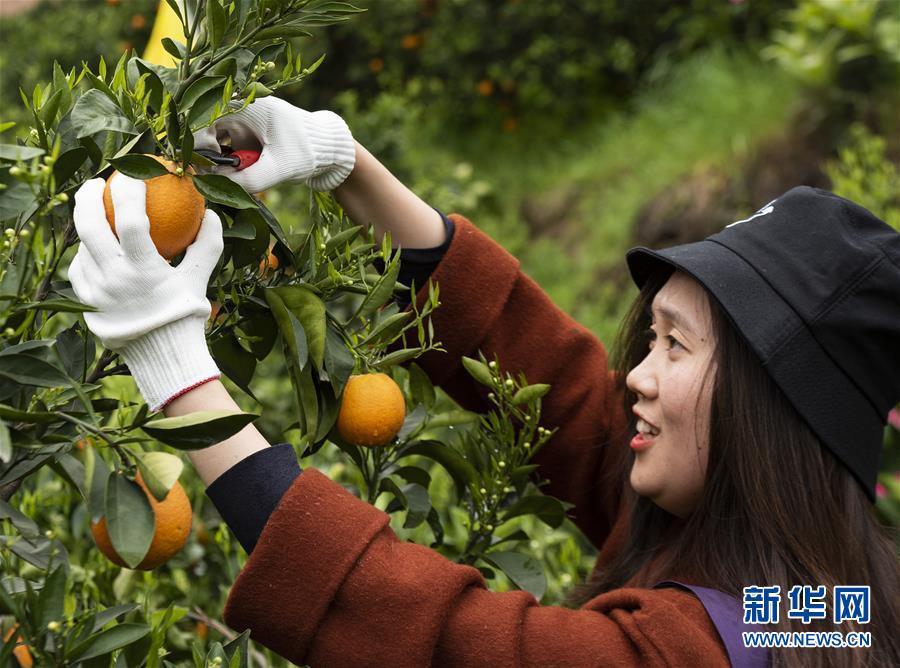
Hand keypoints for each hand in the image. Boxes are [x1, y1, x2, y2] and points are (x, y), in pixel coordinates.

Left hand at [67, 176, 222, 410]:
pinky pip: (79, 268)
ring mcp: (96, 291)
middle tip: (96, 182)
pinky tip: (92, 246)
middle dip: (87, 197)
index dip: (129, 192)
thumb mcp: (200, 279)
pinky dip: (85, 253)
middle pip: (90, 226)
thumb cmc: (185, 315)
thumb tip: (211, 213)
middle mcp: (114, 279)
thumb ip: (207, 244)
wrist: (163, 355)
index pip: (130, 220)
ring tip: (92, 209)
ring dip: (84, 222)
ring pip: (81, 246)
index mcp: (144, 271)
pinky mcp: (86, 302)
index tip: (132, 174)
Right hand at [193, 96, 355, 193]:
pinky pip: (224, 149)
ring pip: (213, 139)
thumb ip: (251, 179)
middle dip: (203, 152)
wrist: (328, 151)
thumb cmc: (308, 152)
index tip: (203, 162)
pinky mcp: (245, 138)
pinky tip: (231, 178)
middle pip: (205, 126)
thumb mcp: (281, 168)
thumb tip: (218, 187)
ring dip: (213, 159)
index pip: (207, 113)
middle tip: (207, 176)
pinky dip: (223, 164)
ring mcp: (242, 124)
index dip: (198, 138)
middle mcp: (242, 110)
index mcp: (250, 106)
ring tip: (222, 178)